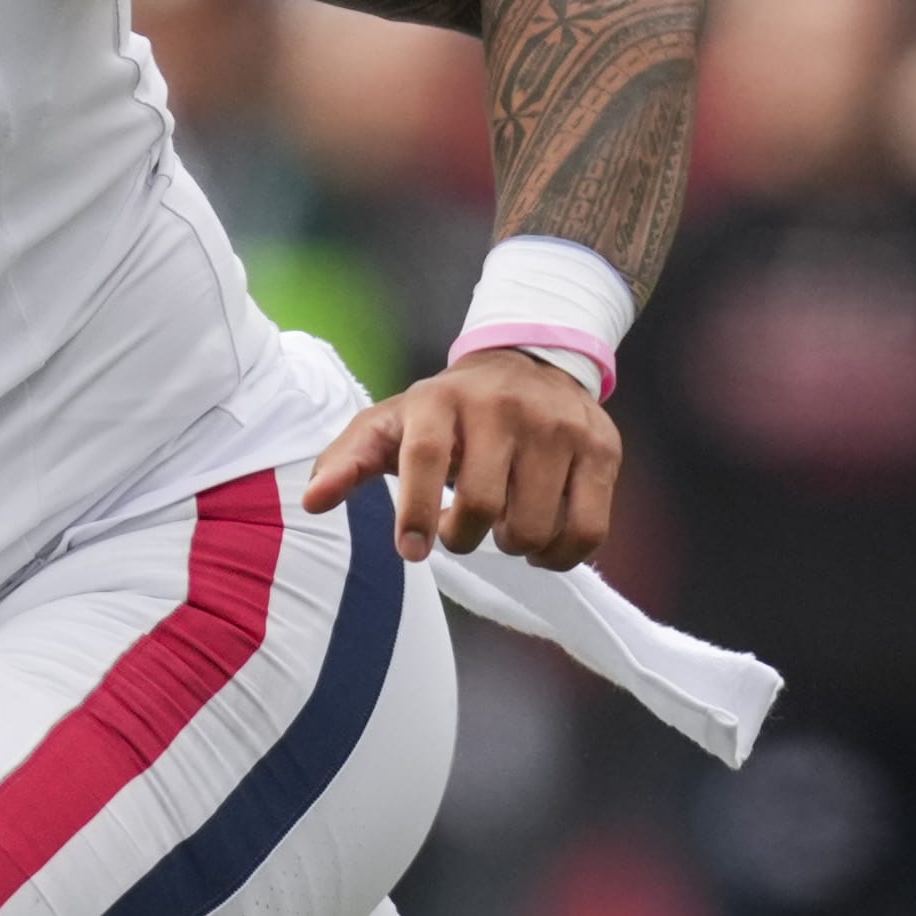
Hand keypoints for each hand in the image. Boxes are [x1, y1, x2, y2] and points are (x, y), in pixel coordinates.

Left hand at [304, 349, 619, 568]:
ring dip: (512, 545)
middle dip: (465, 538)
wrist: (530, 360)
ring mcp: (560, 426)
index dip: (416, 513)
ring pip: (534, 527)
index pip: (426, 459)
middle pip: (484, 506)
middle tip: (461, 530)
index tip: (412, 551)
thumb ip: (350, 459)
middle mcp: (504, 407)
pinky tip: (542, 543)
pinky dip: (560, 555)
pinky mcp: (602, 448)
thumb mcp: (393, 422)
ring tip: (503, 524)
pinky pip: (588, 530)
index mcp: (442, 399)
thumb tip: (313, 501)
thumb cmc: (447, 411)